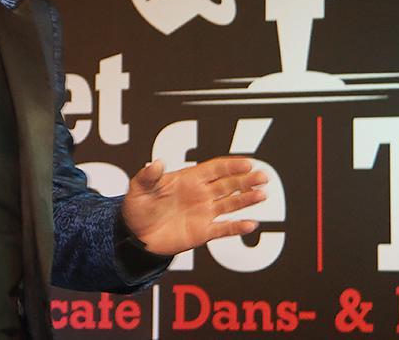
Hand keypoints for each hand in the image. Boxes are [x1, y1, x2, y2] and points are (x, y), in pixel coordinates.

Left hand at [121, 156, 266, 254]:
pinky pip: (224, 229)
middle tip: (263, 176)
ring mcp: (203, 213)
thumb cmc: (137, 207)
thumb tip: (156, 162)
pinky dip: (237, 227)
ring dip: (247, 200)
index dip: (231, 165)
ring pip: (231, 204)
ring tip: (262, 195)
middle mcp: (200, 194)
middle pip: (228, 184)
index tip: (248, 163)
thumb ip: (148, 176)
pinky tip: (251, 224)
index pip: (214, 169)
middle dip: (246, 180)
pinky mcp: (203, 232)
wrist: (134, 235)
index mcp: (187, 179)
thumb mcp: (138, 189)